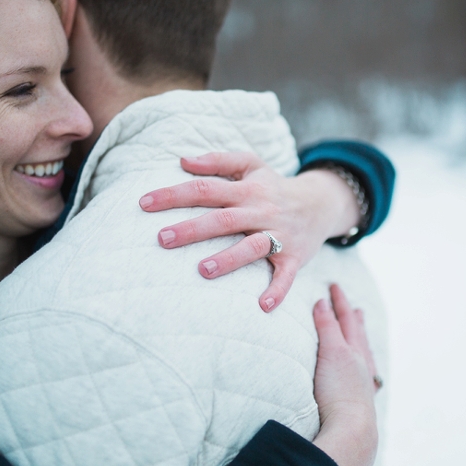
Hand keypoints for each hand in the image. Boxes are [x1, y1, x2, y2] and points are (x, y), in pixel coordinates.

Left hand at [139, 152, 359, 311]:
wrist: (321, 203)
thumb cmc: (273, 186)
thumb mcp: (251, 164)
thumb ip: (217, 161)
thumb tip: (182, 160)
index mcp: (247, 189)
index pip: (205, 189)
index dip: (174, 194)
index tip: (144, 203)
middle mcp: (261, 211)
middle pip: (223, 220)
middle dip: (192, 229)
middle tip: (162, 238)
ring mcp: (279, 236)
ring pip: (252, 247)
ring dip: (228, 259)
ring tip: (202, 270)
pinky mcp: (294, 258)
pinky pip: (286, 276)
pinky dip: (277, 290)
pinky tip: (263, 305)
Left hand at [309, 284, 378, 465]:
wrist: (353, 440)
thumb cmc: (344, 445)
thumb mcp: (342, 435)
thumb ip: (336, 432)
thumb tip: (332, 448)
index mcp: (364, 390)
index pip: (362, 362)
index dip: (360, 347)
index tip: (358, 334)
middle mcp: (362, 372)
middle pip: (358, 339)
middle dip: (354, 321)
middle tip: (354, 306)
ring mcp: (350, 362)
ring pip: (346, 328)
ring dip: (341, 308)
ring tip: (336, 293)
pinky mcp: (336, 354)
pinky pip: (329, 328)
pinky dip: (326, 313)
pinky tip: (320, 300)